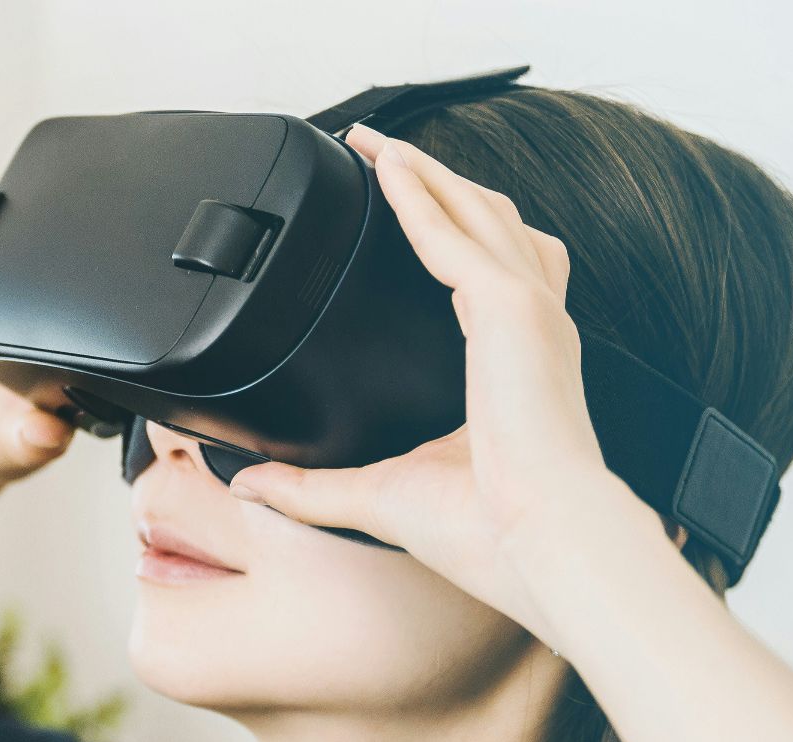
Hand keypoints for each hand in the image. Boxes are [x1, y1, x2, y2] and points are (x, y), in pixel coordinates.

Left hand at [227, 124, 658, 643]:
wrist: (542, 544)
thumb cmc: (489, 533)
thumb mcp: (380, 497)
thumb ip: (312, 488)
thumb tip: (251, 486)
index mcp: (519, 366)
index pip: (489, 273)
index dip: (451, 231)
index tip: (404, 206)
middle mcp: (533, 329)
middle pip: (488, 224)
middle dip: (436, 181)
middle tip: (379, 152)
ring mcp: (530, 312)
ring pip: (477, 213)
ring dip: (426, 172)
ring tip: (377, 146)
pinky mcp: (513, 309)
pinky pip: (455, 233)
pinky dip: (420, 195)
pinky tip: (385, 170)